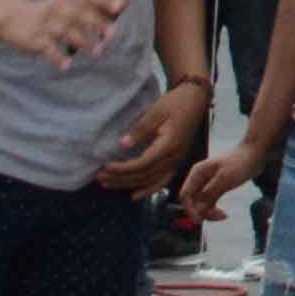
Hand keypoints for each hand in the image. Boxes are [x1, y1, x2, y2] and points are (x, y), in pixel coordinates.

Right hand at [0, 0, 124, 68]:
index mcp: (70, 0)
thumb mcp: (71, 4)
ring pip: (66, 32)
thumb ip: (98, 4)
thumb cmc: (51, 12)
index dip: (105, 1)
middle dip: (96, 22)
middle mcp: (60, 10)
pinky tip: (67, 65)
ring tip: (97, 52)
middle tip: (113, 34)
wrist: (11, 16)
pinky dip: (56, 57)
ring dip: (82, 41)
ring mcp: (47, 25)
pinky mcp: (34, 40)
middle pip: (80, 14)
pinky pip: (47, 48)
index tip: (121, 4)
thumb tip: (126, 1)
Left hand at [89, 77, 202, 192]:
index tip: (105, 166)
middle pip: (144, 175)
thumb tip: (123, 145)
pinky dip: (148, 189)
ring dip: (128, 184)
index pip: (142, 164)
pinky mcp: (175, 161)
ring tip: (108, 184)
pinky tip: (135, 195)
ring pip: (150, 180)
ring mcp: (176, 161)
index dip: (122, 168)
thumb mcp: (156, 111)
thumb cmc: (176, 103)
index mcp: (169, 145)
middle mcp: (174, 157)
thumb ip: (140, 129)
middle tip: (99, 177)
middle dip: (120, 178)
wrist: (195, 99)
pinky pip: (162, 180)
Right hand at [174, 138, 271, 227]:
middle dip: (201, 211)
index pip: (185, 194)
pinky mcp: (215, 188)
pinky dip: (213, 210)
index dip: (189, 208)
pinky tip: (223, 214)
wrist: (255, 155)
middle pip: (192, 201)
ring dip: (209, 213)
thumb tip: (197, 209)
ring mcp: (206, 184)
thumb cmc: (240, 163)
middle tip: (218, 216)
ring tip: (223, 215)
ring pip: (200, 204)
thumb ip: (210, 193)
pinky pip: (208, 203)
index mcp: (197, 173)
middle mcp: (199, 179)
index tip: (200, 220)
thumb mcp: (226, 178)